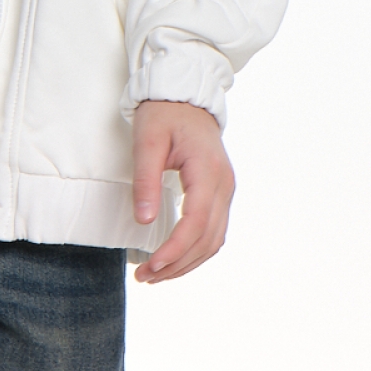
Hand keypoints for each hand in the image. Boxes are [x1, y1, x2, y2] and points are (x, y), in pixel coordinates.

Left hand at [131, 100, 234, 283]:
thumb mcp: (147, 140)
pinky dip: (196, 249)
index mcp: (208, 170)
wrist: (184, 94)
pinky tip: (175, 257)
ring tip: (157, 274)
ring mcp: (226, 188)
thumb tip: (144, 222)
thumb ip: (145, 180)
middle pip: (208, 238)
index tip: (151, 266)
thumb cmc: (163, 112)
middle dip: (178, 263)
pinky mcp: (220, 191)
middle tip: (146, 277)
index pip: (196, 222)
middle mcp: (224, 184)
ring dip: (188, 262)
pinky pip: (214, 230)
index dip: (174, 250)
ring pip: (214, 240)